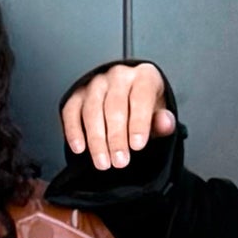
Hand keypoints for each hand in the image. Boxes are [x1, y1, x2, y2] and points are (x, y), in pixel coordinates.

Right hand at [61, 62, 175, 171]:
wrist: (129, 100)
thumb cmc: (145, 108)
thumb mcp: (159, 114)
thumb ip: (162, 121)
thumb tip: (166, 123)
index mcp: (143, 76)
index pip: (141, 97)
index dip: (139, 123)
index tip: (137, 146)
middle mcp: (118, 76)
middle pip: (114, 107)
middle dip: (116, 138)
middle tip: (120, 161)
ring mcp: (96, 83)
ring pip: (92, 111)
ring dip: (96, 140)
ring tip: (103, 162)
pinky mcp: (78, 94)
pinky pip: (71, 111)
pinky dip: (74, 131)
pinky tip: (79, 148)